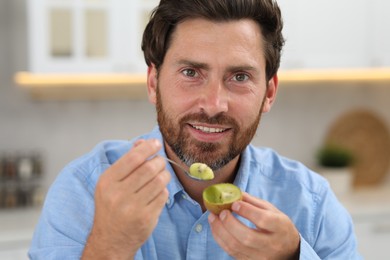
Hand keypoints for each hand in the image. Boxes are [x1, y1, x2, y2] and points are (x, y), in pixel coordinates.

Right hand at [82, 139, 170, 258]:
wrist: (110, 239)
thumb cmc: (111, 207)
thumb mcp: (111, 183)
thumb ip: (126, 161)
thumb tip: (143, 142)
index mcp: (108, 182)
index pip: (133, 158)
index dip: (148, 147)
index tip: (156, 143)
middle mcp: (118, 194)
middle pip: (149, 168)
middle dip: (159, 161)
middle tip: (159, 162)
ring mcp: (133, 208)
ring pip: (160, 181)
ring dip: (165, 174)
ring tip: (160, 175)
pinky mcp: (146, 218)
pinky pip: (163, 196)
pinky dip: (164, 191)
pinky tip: (157, 192)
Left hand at [208, 192, 299, 259]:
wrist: (289, 250)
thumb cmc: (278, 226)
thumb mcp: (272, 210)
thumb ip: (254, 202)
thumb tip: (234, 192)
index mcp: (280, 228)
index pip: (264, 220)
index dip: (247, 211)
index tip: (234, 204)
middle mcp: (272, 245)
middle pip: (247, 237)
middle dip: (229, 223)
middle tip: (220, 212)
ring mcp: (261, 257)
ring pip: (236, 247)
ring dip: (220, 231)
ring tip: (212, 218)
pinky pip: (232, 253)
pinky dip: (220, 240)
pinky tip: (216, 228)